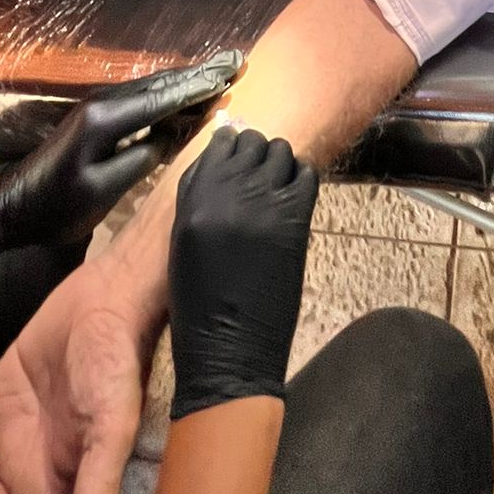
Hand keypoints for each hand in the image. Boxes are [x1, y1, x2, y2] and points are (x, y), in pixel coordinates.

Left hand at [0, 56, 240, 259]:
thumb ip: (142, 158)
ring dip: (187, 82)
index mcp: (108, 119)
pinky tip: (185, 97)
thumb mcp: (104, 190)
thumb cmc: (57, 206)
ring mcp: (100, 107)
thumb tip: (173, 135)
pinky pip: (142, 99)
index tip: (232, 74)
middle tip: (236, 62)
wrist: (13, 205)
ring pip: (153, 89)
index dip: (200, 87)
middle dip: (200, 75)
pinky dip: (169, 95)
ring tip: (220, 73)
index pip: (164, 98)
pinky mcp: (98, 117)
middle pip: (161, 85)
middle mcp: (105, 103)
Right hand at [167, 129, 318, 421]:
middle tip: (261, 177)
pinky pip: (306, 175)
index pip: (221, 142)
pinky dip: (302, 180)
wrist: (229, 351)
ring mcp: (264, 200)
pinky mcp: (294, 217)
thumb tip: (223, 162)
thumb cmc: (199, 305)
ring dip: (280, 165)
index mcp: (196, 197)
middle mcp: (229, 190)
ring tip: (277, 189)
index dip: (233, 148)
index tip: (239, 161)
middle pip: (254, 142)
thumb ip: (201, 197)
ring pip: (281, 153)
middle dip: (258, 155)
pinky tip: (294, 200)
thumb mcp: (186, 242)